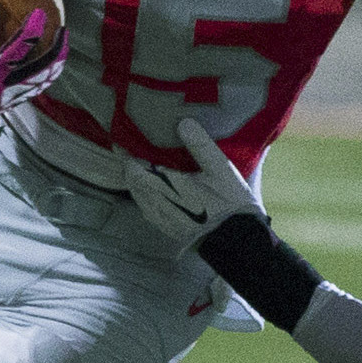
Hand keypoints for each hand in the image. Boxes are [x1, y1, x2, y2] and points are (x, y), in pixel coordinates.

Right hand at [0, 0, 66, 126]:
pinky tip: (36, 60)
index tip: (41, 12)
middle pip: (40, 74)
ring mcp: (3, 102)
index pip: (19, 52)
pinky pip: (27, 89)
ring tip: (57, 47)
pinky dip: (37, 74)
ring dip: (51, 66)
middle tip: (64, 31)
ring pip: (37, 85)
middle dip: (56, 53)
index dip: (33, 31)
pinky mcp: (1, 105)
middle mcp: (1, 93)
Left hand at [125, 117, 264, 247]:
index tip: (123, 140)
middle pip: (133, 183)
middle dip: (130, 166)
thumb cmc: (231, 203)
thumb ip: (201, 146)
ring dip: (136, 182)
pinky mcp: (169, 229)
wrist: (238, 240)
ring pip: (138, 197)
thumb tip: (183, 122)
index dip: (127, 154)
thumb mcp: (221, 170)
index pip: (136, 169)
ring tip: (141, 167)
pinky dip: (144, 196)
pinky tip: (153, 190)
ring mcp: (163, 219)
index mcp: (169, 187)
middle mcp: (160, 204)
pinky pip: (147, 210)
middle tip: (132, 150)